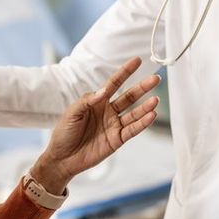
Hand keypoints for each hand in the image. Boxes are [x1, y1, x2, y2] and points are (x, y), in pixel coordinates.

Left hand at [31, 58, 160, 192]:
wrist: (62, 158)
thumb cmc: (64, 133)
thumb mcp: (71, 113)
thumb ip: (87, 100)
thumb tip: (104, 90)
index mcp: (97, 101)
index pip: (114, 83)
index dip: (125, 72)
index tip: (137, 61)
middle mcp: (108, 111)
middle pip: (129, 97)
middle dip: (142, 87)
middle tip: (155, 78)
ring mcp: (114, 125)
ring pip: (134, 114)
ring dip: (145, 107)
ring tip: (156, 100)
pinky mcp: (117, 140)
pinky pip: (132, 130)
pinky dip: (142, 123)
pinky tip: (151, 115)